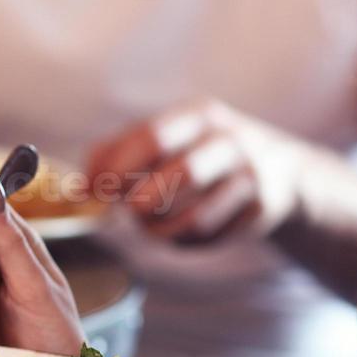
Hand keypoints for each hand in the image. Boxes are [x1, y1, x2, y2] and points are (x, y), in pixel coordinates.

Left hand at [87, 100, 302, 245]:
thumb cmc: (194, 152)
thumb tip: (79, 189)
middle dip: (143, 203)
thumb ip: (112, 154)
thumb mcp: (160, 139)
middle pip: (181, 176)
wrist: (277, 169)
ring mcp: (251, 175)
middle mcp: (228, 140)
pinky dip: (182, 241)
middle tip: (129, 210)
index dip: (117, 169)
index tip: (98, 190)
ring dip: (159, 231)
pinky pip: (210, 236)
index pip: (152, 138)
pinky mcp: (261, 210)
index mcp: (196, 115)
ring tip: (148, 225)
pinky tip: (176, 231)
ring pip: (196, 218)